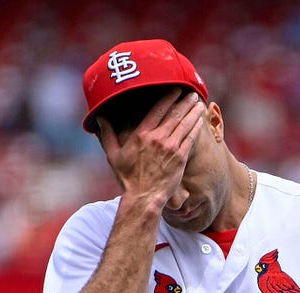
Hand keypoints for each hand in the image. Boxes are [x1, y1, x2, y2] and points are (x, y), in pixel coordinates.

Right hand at [97, 90, 205, 214]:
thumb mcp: (113, 155)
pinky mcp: (181, 158)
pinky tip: (199, 120)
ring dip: (193, 112)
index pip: (158, 109)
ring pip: (185, 124)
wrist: (143, 197)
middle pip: (175, 114)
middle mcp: (158, 138)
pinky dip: (196, 127)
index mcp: (142, 134)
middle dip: (184, 101)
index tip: (176, 89)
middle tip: (192, 92)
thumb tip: (99, 118)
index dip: (169, 97)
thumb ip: (107, 134)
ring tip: (198, 102)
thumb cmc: (127, 178)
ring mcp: (171, 147)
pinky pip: (190, 138)